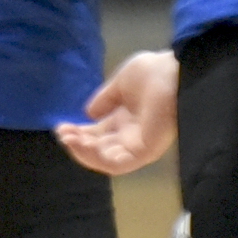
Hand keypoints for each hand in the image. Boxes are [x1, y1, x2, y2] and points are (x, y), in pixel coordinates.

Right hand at [54, 50, 179, 175]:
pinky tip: (82, 143)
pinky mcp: (145, 152)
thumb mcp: (121, 82)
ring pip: (104, 160)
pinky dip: (96, 158)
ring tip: (68, 139)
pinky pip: (117, 165)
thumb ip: (104, 98)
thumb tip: (88, 113)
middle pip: (98, 148)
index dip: (78, 132)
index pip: (98, 134)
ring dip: (83, 152)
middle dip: (77, 143)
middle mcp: (131, 135)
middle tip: (61, 133)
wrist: (177, 73)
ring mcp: (138, 145)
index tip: (61, 126)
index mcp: (126, 119)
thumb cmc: (154, 72)